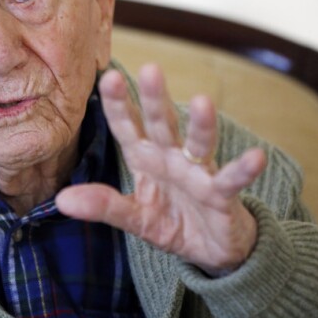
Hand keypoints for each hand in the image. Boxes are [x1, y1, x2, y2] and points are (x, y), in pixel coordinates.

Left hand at [56, 64, 265, 275]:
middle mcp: (171, 157)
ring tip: (202, 101)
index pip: (127, 127)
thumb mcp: (134, 217)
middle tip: (150, 69)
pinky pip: (232, 179)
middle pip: (162, 124)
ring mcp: (199, 173)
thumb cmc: (172, 222)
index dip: (118, 105)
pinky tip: (256, 157)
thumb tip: (61, 200)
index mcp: (145, 158)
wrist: (211, 248)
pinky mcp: (223, 194)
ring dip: (202, 124)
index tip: (105, 77)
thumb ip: (103, 206)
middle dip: (155, 99)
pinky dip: (244, 169)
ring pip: (199, 144)